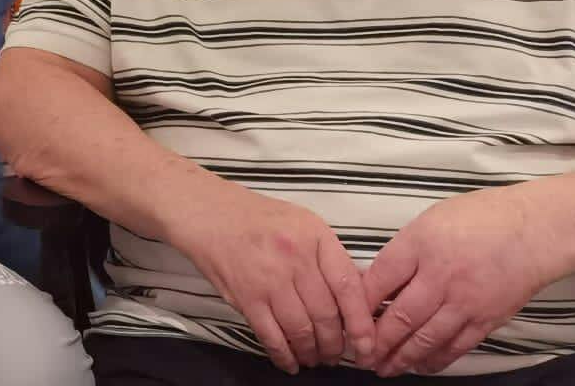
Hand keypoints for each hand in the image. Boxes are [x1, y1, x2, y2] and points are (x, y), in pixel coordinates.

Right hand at [167, 180, 374, 373]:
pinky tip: (290, 363)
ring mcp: (269, 278)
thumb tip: (355, 302)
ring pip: (301, 330)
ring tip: (314, 359)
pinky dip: (284, 356)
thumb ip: (328, 258)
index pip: (348, 287)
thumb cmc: (258, 218)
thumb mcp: (302, 223)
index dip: (361, 324)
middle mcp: (295, 257)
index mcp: (315, 236)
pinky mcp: (245, 296)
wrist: (207, 212)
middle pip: (326, 315)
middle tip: (335, 355)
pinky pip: (271, 336)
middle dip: (335, 345)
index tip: (367, 347)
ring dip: (311, 353)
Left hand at [364, 187, 550, 376]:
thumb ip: (405, 250)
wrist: (534, 231)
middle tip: (359, 356)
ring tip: (384, 368)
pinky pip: (456, 346)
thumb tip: (378, 278)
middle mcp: (440, 276)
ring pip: (426, 338)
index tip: (345, 317)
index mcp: (421, 245)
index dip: (359, 303)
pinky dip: (436, 359)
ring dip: (401, 357)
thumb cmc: (479, 218)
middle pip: (400, 316)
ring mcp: (465, 302)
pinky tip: (421, 366)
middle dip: (377, 341)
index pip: (380, 279)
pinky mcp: (487, 319)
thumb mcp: (430, 221)